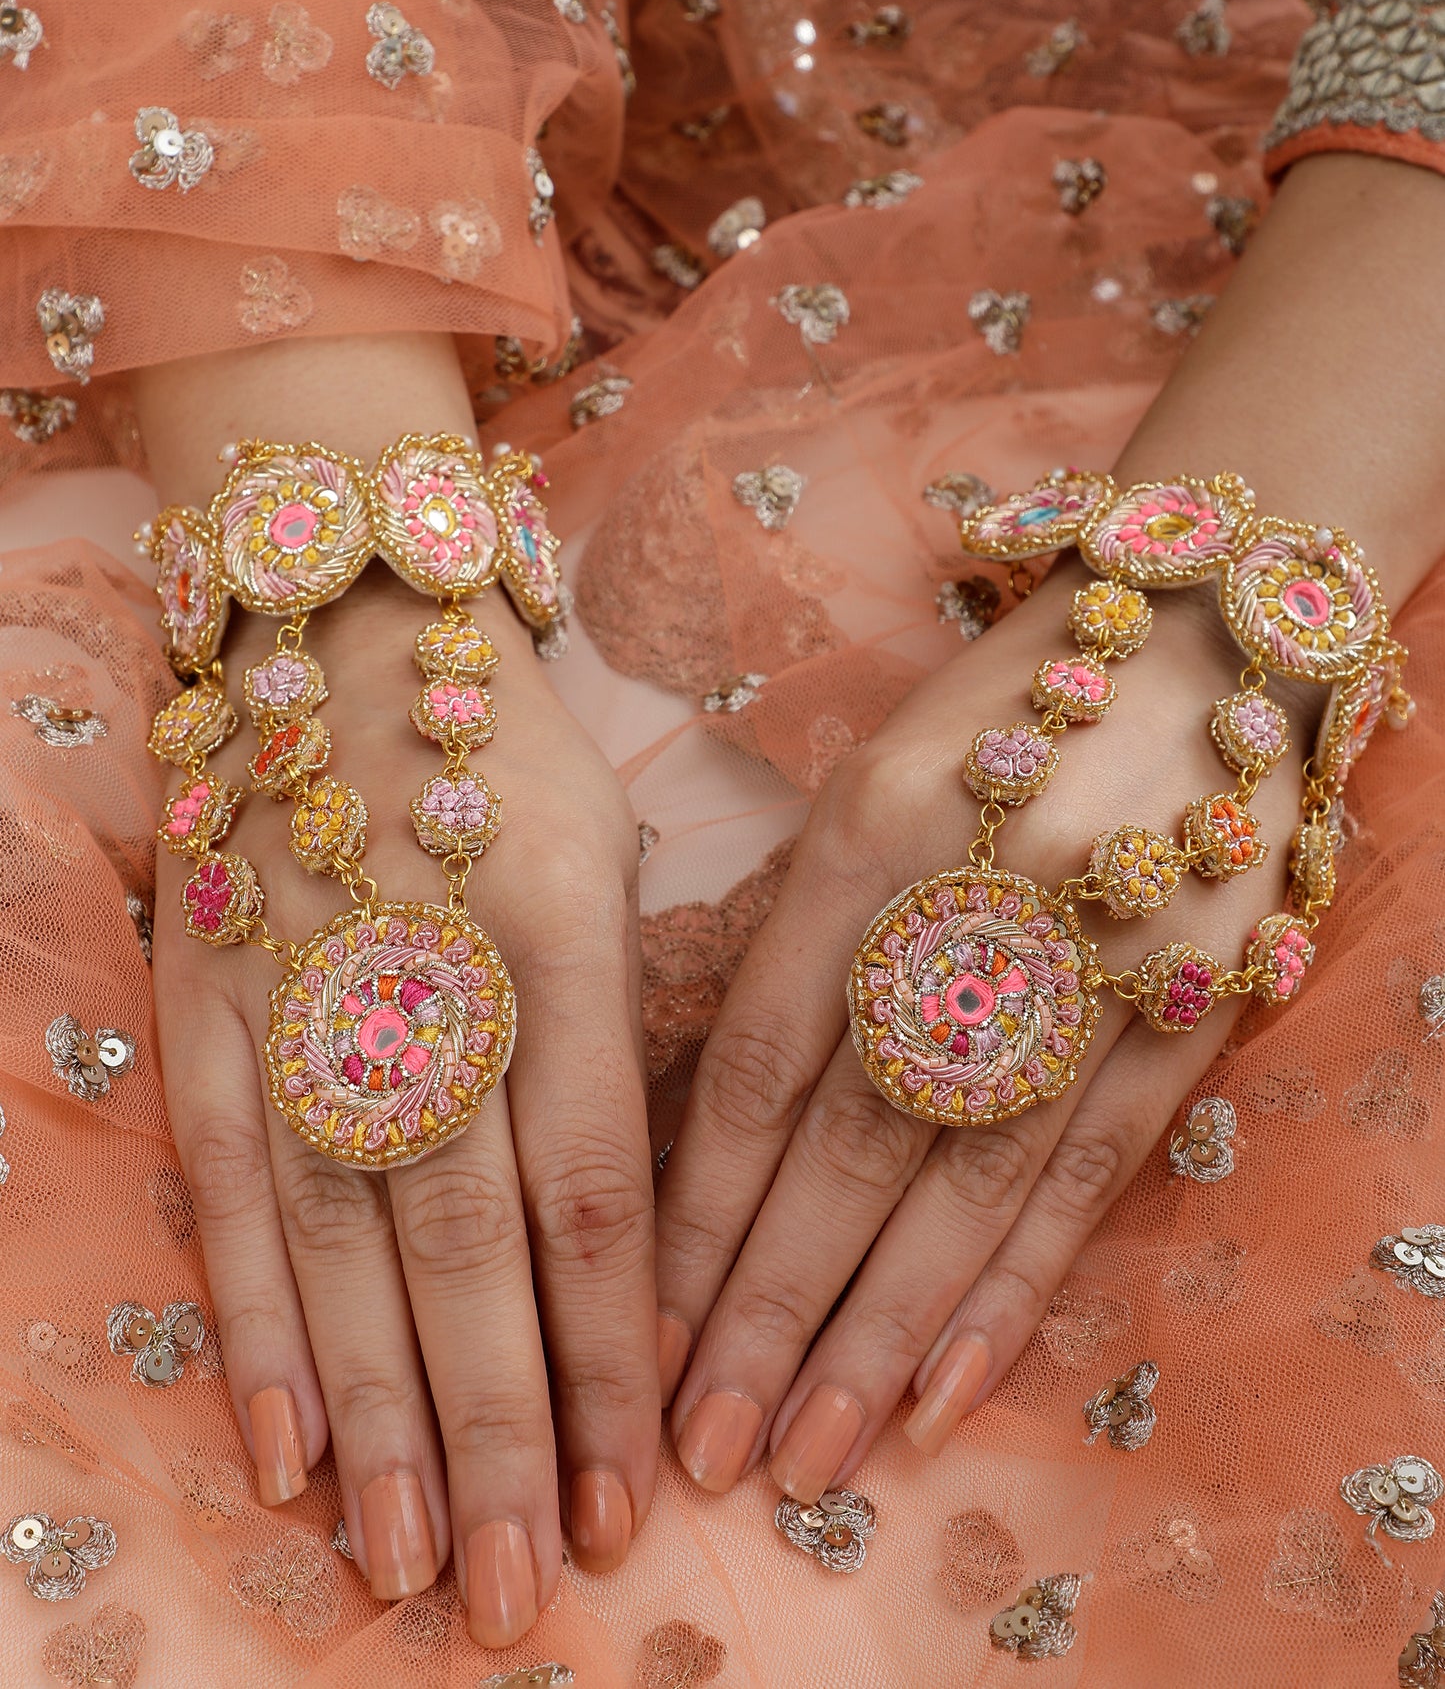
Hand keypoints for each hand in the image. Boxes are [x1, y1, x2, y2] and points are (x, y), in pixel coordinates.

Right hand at [154, 568, 655, 1644]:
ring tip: (403, 1560)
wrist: (340, 616)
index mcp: (563, 933)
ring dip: (378, 1413)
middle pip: (469, 1242)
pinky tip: (284, 1442)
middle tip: (514, 1587)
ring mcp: (301, 986)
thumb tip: (625, 1242)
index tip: (637, 1487)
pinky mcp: (206, 993)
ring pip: (341, 1237)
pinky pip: (228, 1179)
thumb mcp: (612, 851)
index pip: (595, 1189)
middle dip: (499, 1426)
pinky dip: (256, 1318)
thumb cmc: (506, 747)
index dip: (612, 1352)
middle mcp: (431, 972)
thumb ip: (619, 1034)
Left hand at [654, 561, 1319, 1499]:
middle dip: (766, 1307)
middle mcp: (974, 900)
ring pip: (963, 1181)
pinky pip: (1086, 1175)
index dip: (693, 1209)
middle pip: (846, 1140)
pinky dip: (1010, 1291)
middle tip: (701, 1449)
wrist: (1208, 638)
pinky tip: (945, 1389)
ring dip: (877, 1332)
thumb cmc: (1001, 720)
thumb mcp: (868, 789)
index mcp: (866, 834)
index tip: (633, 1334)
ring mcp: (1094, 960)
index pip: (756, 1059)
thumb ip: (798, 943)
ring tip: (809, 1453)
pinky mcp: (1191, 1007)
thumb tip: (707, 1132)